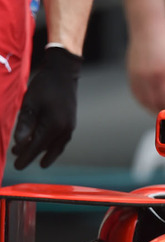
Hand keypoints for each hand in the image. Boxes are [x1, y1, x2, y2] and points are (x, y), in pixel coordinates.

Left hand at [12, 46, 80, 168]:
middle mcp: (65, 129)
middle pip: (47, 149)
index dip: (26, 157)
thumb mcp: (30, 104)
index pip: (37, 146)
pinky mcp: (71, 123)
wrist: (64, 74)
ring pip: (57, 147)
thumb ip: (25, 124)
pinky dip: (54, 147)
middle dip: (33, 156)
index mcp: (54, 125)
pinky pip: (62, 140)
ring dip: (45, 153)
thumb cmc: (44, 86)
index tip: (17, 167)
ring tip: (38, 160)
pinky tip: (49, 147)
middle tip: (20, 164)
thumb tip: (20, 143)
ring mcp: (70, 127)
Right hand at [126, 21, 164, 113]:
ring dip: (152, 109)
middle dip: (164, 113)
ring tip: (163, 112)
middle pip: (154, 104)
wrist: (147, 25)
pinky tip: (150, 102)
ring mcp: (136, 76)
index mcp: (161, 75)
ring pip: (143, 101)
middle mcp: (146, 78)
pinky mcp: (130, 74)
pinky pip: (135, 94)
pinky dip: (143, 101)